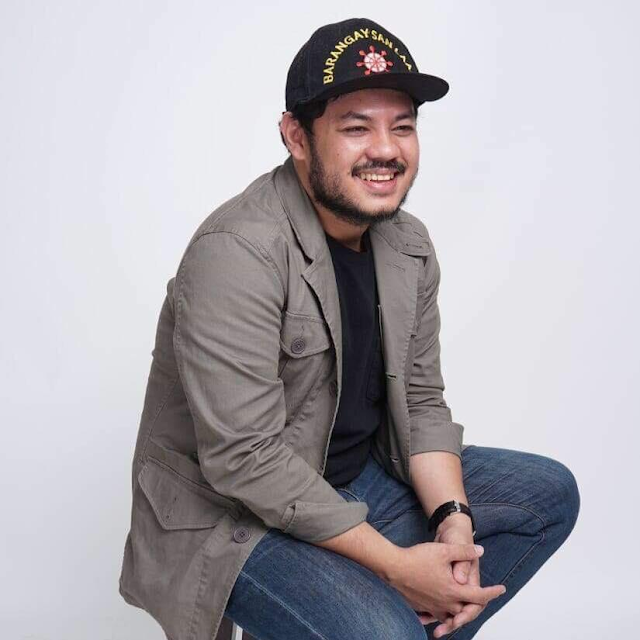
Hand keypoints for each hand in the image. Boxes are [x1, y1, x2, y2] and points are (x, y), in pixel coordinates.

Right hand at [388, 540, 505, 630]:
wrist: (393, 567)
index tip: (502, 589)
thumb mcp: (443, 550)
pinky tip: (438, 614)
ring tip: (463, 610)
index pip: (479, 596)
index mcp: (453, 590)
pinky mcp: (421, 607)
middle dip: (476, 606)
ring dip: (459, 614)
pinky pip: (435, 616)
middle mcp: (445, 603)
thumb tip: (480, 551)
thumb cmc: (417, 558)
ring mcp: (432, 607)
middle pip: (466, 610)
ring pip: (451, 616)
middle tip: (483, 598)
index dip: (492, 593)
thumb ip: (464, 551)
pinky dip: (441, 617)